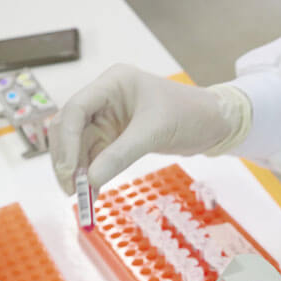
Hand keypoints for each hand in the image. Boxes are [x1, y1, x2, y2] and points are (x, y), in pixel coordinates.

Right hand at [48, 64, 250, 194]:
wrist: (213, 123)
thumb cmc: (189, 114)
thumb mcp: (154, 133)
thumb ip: (120, 155)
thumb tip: (90, 181)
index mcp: (113, 83)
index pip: (76, 108)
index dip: (68, 141)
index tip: (70, 171)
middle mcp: (105, 98)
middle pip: (70, 128)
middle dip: (67, 159)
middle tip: (71, 189)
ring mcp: (109, 118)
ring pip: (80, 145)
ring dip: (78, 171)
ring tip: (81, 197)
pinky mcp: (116, 136)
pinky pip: (95, 156)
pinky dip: (92, 174)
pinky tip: (92, 192)